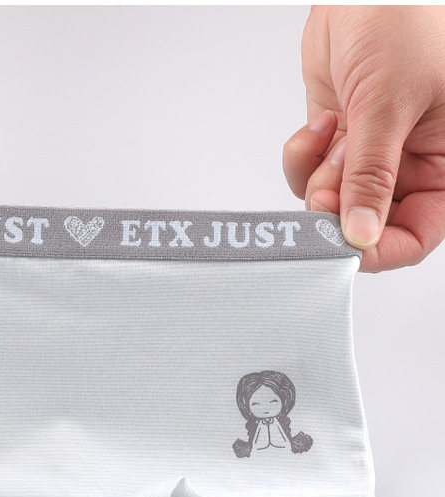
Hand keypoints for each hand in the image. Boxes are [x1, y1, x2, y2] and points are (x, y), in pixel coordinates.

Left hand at [283, 6, 444, 270]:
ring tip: (334, 134)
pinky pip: (308, 174)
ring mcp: (370, 154)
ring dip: (320, 178)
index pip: (417, 233)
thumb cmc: (405, 19)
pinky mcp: (336, 140)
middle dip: (339, 212)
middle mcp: (409, 164)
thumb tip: (360, 235)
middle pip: (367, 223)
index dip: (381, 249)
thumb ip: (371, 176)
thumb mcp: (391, 104)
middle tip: (324, 192)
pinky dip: (303, 156)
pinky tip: (320, 122)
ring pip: (331, 202)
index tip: (344, 249)